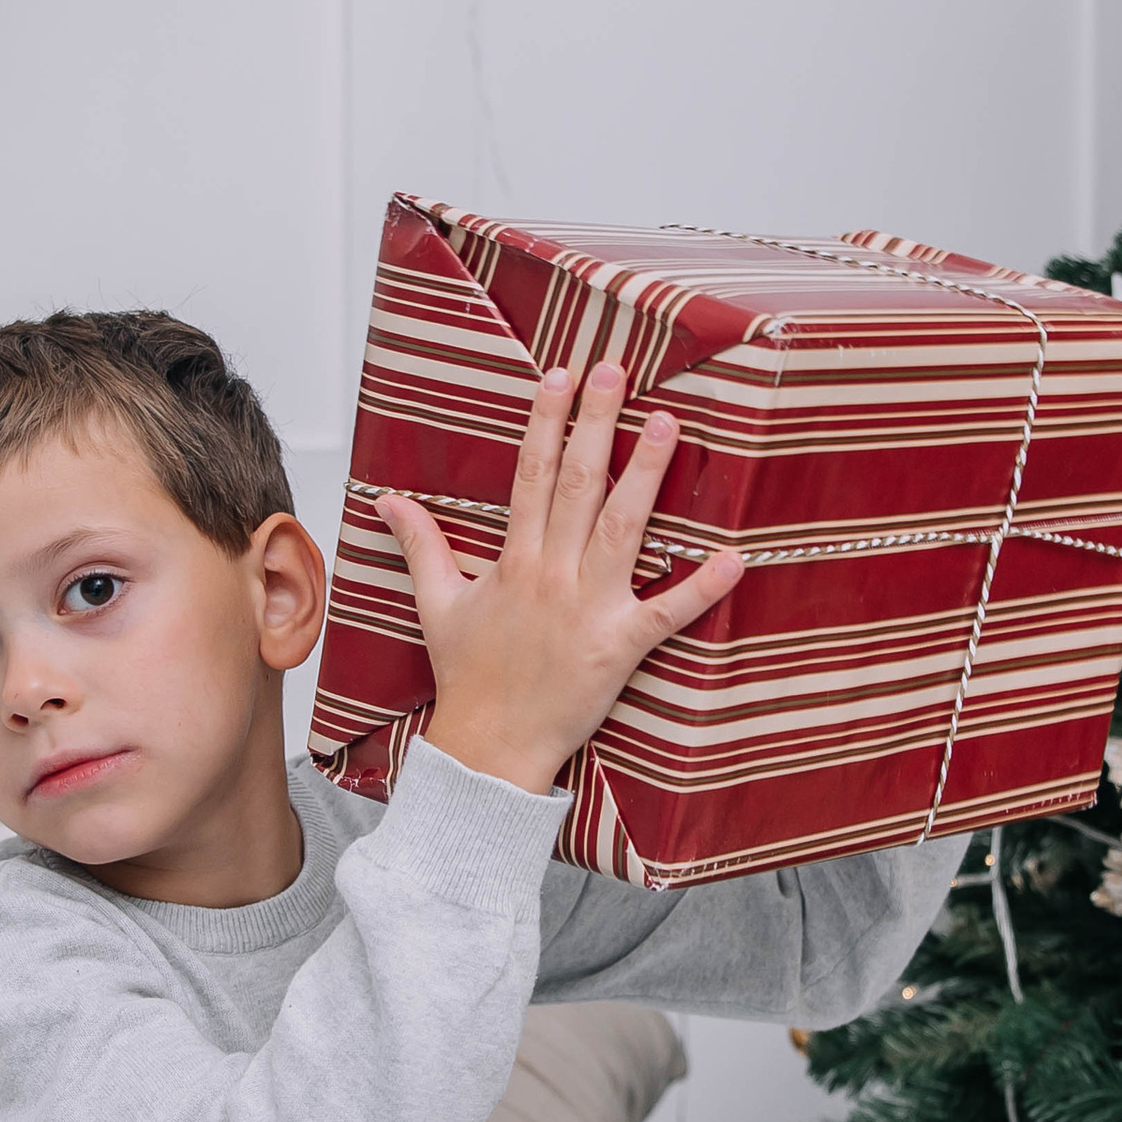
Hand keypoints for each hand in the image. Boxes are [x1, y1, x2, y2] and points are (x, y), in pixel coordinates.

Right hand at [375, 360, 746, 795]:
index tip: (560, 376)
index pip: (530, 475)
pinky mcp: (619, 647)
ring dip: (646, 475)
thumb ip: (421, 545)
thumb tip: (388, 500)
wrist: (489, 748)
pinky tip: (733, 557)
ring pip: (622, 530)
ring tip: (668, 425)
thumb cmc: (469, 676)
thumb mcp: (437, 603)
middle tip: (615, 372)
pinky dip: (701, 588)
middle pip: (578, 485)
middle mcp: (551, 575)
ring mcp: (588, 609)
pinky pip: (666, 613)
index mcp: (513, 561)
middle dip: (596, 424)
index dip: (546, 422)